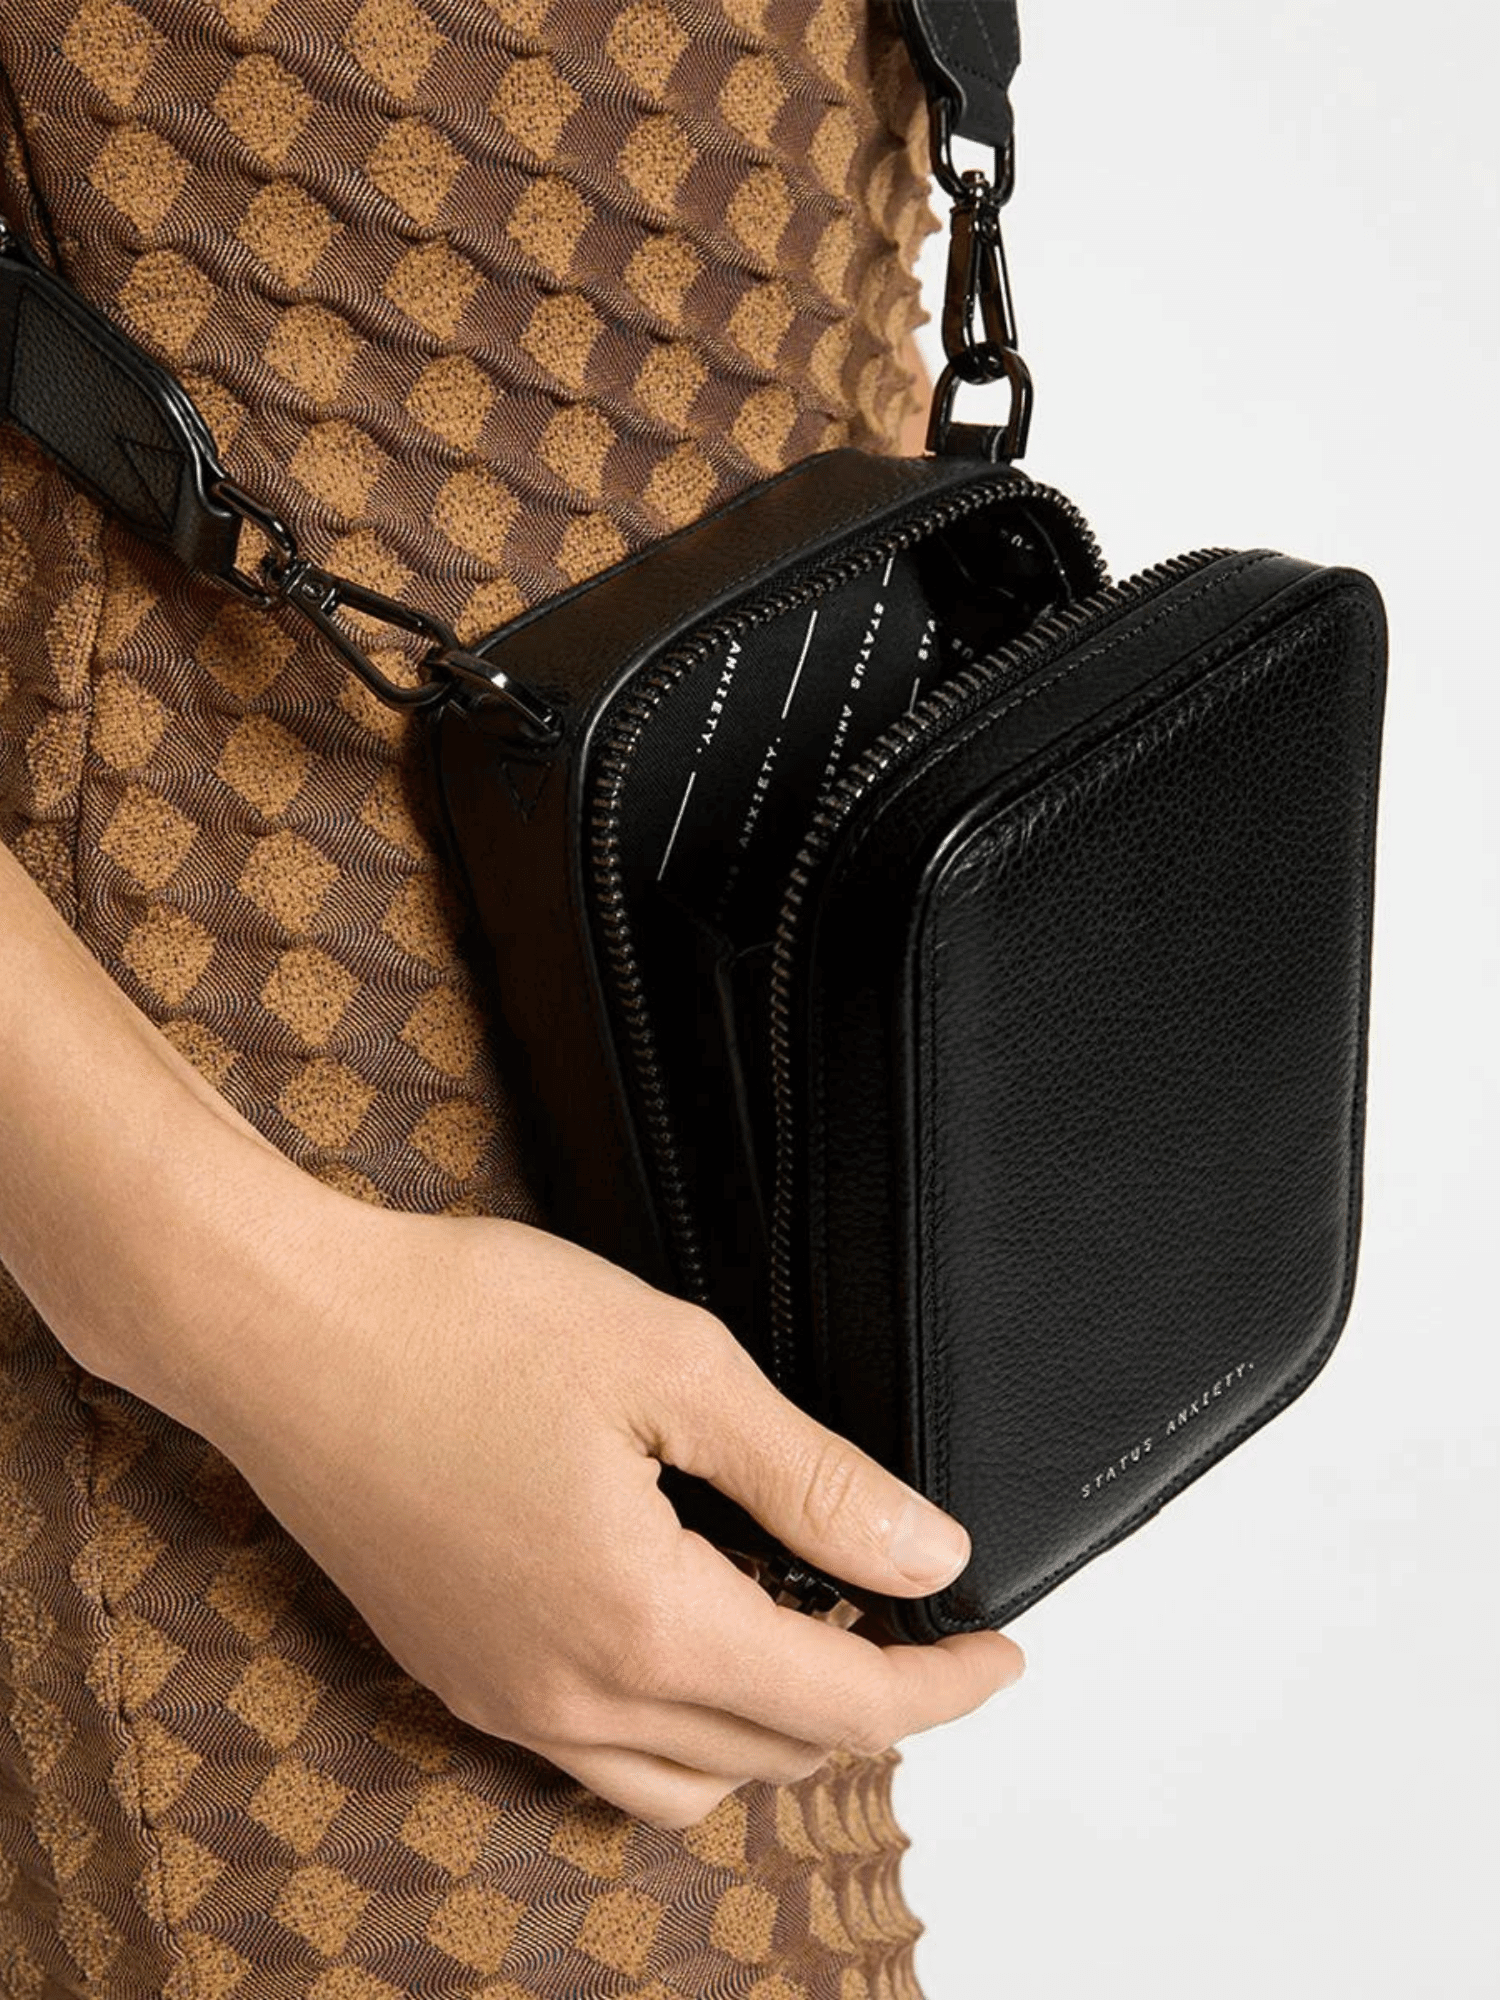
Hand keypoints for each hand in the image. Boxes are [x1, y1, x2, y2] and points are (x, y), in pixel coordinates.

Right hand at [181, 1192, 1024, 1830]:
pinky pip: (597, 1754)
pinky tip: (689, 1625)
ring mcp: (502, 1696)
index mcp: (641, 1623)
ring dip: (771, 1727)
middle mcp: (567, 1694)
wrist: (282, 1329)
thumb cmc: (460, 1325)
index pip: (842, 1702)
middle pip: (771, 1753)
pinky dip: (678, 1722)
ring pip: (683, 1778)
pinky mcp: (457, 1672)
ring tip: (808, 1624)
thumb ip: (810, 1477)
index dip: (943, 1685)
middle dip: (869, 1702)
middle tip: (917, 1623)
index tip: (1002, 1653)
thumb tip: (925, 1552)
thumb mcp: (673, 1368)